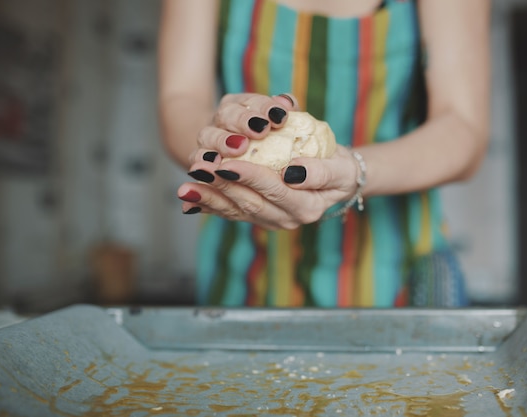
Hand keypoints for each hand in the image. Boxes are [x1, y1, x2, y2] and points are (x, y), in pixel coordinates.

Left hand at [178, 144, 359, 228]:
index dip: (250, 177)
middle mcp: (287, 220)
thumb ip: (321, 172)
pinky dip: (211, 206)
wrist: (336, 179)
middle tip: (199, 169)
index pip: (275, 190)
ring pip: (236, 211)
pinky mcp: (260, 216)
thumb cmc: (340, 168)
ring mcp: (272, 221)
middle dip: (221, 186)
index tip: (229, 162)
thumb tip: (293, 173)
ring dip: (209, 198)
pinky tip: (189, 202)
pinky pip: (232, 213)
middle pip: (249, 202)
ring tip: (186, 188)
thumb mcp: (341, 167)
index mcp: (307, 207)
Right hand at [187, 93, 297, 164]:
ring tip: (240, 148)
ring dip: (223, 141)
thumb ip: (281, 112)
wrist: (239, 163)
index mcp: (240, 105)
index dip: (264, 106)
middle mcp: (221, 119)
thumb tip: (287, 103)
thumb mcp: (276, 125)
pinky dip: (203, 161)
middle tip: (261, 130)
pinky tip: (216, 165)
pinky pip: (196, 159)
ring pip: (208, 134)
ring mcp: (208, 139)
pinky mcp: (198, 160)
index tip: (280, 116)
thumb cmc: (268, 141)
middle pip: (226, 113)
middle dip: (243, 120)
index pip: (250, 100)